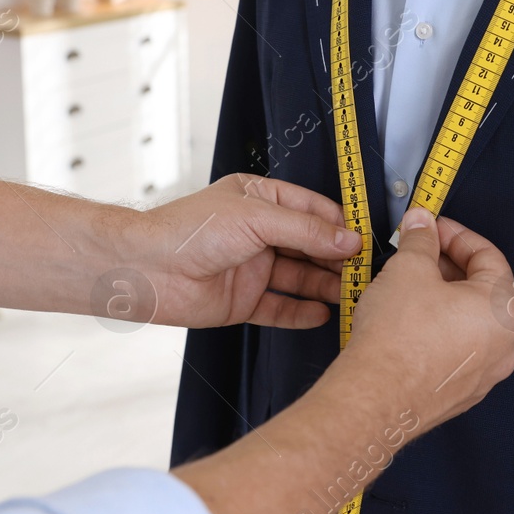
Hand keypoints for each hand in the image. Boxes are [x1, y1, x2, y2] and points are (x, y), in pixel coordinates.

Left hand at [110, 173, 360, 328]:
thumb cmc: (187, 230)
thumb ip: (305, 230)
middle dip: (337, 258)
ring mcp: (251, 268)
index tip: (366, 239)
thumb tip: (347, 239)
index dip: (340, 225)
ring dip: (325, 285)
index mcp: (260, 199)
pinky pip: (280, 307)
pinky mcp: (243, 300)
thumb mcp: (256, 218)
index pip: (312, 210)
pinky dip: (302, 312)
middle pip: (309, 245)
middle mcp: (258, 233)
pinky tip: (324, 314)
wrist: (147, 269)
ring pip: (299, 277)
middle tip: (366, 271)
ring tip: (352, 294)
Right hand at [327, 207, 513, 431]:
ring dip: (440, 299)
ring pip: (466, 322)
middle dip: (446, 266)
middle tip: (417, 253)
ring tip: (406, 287)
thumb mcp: (408, 268)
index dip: (456, 235)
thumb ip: (420, 240)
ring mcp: (483, 374)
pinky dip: (436, 331)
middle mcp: (503, 345)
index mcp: (503, 310)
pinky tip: (406, 323)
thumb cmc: (398, 339)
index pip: (488, 256)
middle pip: (480, 290)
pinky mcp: (459, 393)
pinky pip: (453, 351)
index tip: (433, 229)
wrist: (376, 397)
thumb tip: (422, 225)